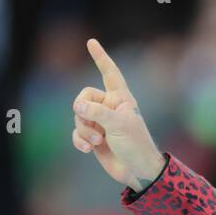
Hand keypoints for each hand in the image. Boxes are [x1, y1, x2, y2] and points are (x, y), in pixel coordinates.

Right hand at [71, 39, 165, 191]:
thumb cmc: (136, 146)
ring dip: (84, 130)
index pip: (110, 73)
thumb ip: (96, 112)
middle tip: (96, 129)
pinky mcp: (94, 137)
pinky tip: (88, 150)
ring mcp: (101, 123)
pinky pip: (77, 133)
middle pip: (83, 98)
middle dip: (83, 113)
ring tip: (98, 142)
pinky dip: (79, 140)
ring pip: (78, 117)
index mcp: (121, 99)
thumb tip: (76, 107)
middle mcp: (110, 107)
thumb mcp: (119, 126)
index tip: (91, 42)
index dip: (101, 58)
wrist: (139, 172)